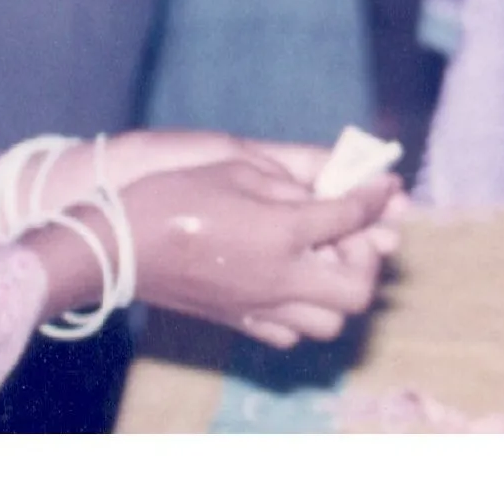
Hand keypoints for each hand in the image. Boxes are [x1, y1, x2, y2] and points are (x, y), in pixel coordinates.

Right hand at [119, 150, 399, 348]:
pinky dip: (305, 312)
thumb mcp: (239, 168)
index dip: (376, 197)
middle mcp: (280, 279)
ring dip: (340, 289)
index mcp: (283, 232)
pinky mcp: (238, 322)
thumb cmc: (174, 194)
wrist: (118, 247)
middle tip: (355, 231)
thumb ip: (295, 182)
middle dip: (368, 258)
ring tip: (325, 258)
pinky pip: (292, 333)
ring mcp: (260, 307)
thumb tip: (338, 188)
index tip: (385, 185)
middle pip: (357, 288)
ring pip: (330, 321)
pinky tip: (291, 281)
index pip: (353, 217)